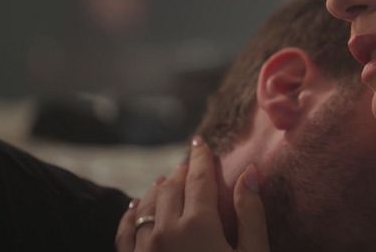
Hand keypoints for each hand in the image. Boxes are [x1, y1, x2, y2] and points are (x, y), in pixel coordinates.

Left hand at [116, 136, 269, 251]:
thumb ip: (250, 212)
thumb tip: (250, 171)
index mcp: (198, 224)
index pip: (199, 178)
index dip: (201, 158)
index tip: (200, 142)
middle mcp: (165, 231)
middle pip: (172, 188)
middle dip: (182, 171)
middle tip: (189, 161)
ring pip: (146, 205)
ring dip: (159, 188)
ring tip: (167, 179)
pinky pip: (125, 232)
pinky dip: (131, 213)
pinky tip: (134, 207)